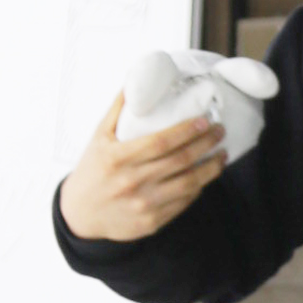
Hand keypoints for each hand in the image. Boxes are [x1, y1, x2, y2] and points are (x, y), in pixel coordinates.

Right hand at [59, 94, 227, 242]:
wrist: (80, 214)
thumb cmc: (92, 171)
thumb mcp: (99, 137)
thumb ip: (118, 110)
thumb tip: (136, 79)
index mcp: (118, 158)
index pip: (161, 141)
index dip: (187, 130)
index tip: (204, 121)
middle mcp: (132, 182)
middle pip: (180, 160)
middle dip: (206, 144)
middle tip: (220, 132)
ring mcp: (143, 204)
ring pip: (188, 184)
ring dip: (211, 168)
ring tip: (222, 155)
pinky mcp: (152, 222)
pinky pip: (183, 203)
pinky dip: (198, 188)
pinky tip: (205, 177)